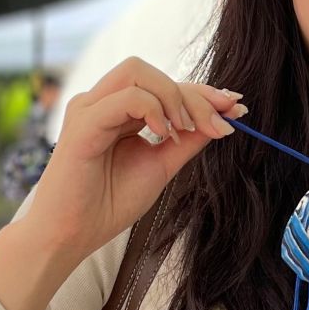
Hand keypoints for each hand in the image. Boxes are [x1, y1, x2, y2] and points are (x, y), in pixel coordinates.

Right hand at [17, 59, 243, 265]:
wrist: (72, 237)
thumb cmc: (108, 205)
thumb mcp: (160, 167)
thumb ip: (187, 142)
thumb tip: (222, 119)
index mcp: (119, 112)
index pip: (164, 86)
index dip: (202, 93)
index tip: (236, 108)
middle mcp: (101, 103)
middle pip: (152, 72)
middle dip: (193, 93)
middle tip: (219, 123)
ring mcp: (89, 109)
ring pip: (137, 73)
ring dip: (172, 97)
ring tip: (185, 131)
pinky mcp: (82, 124)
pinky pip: (124, 98)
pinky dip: (152, 108)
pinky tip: (164, 133)